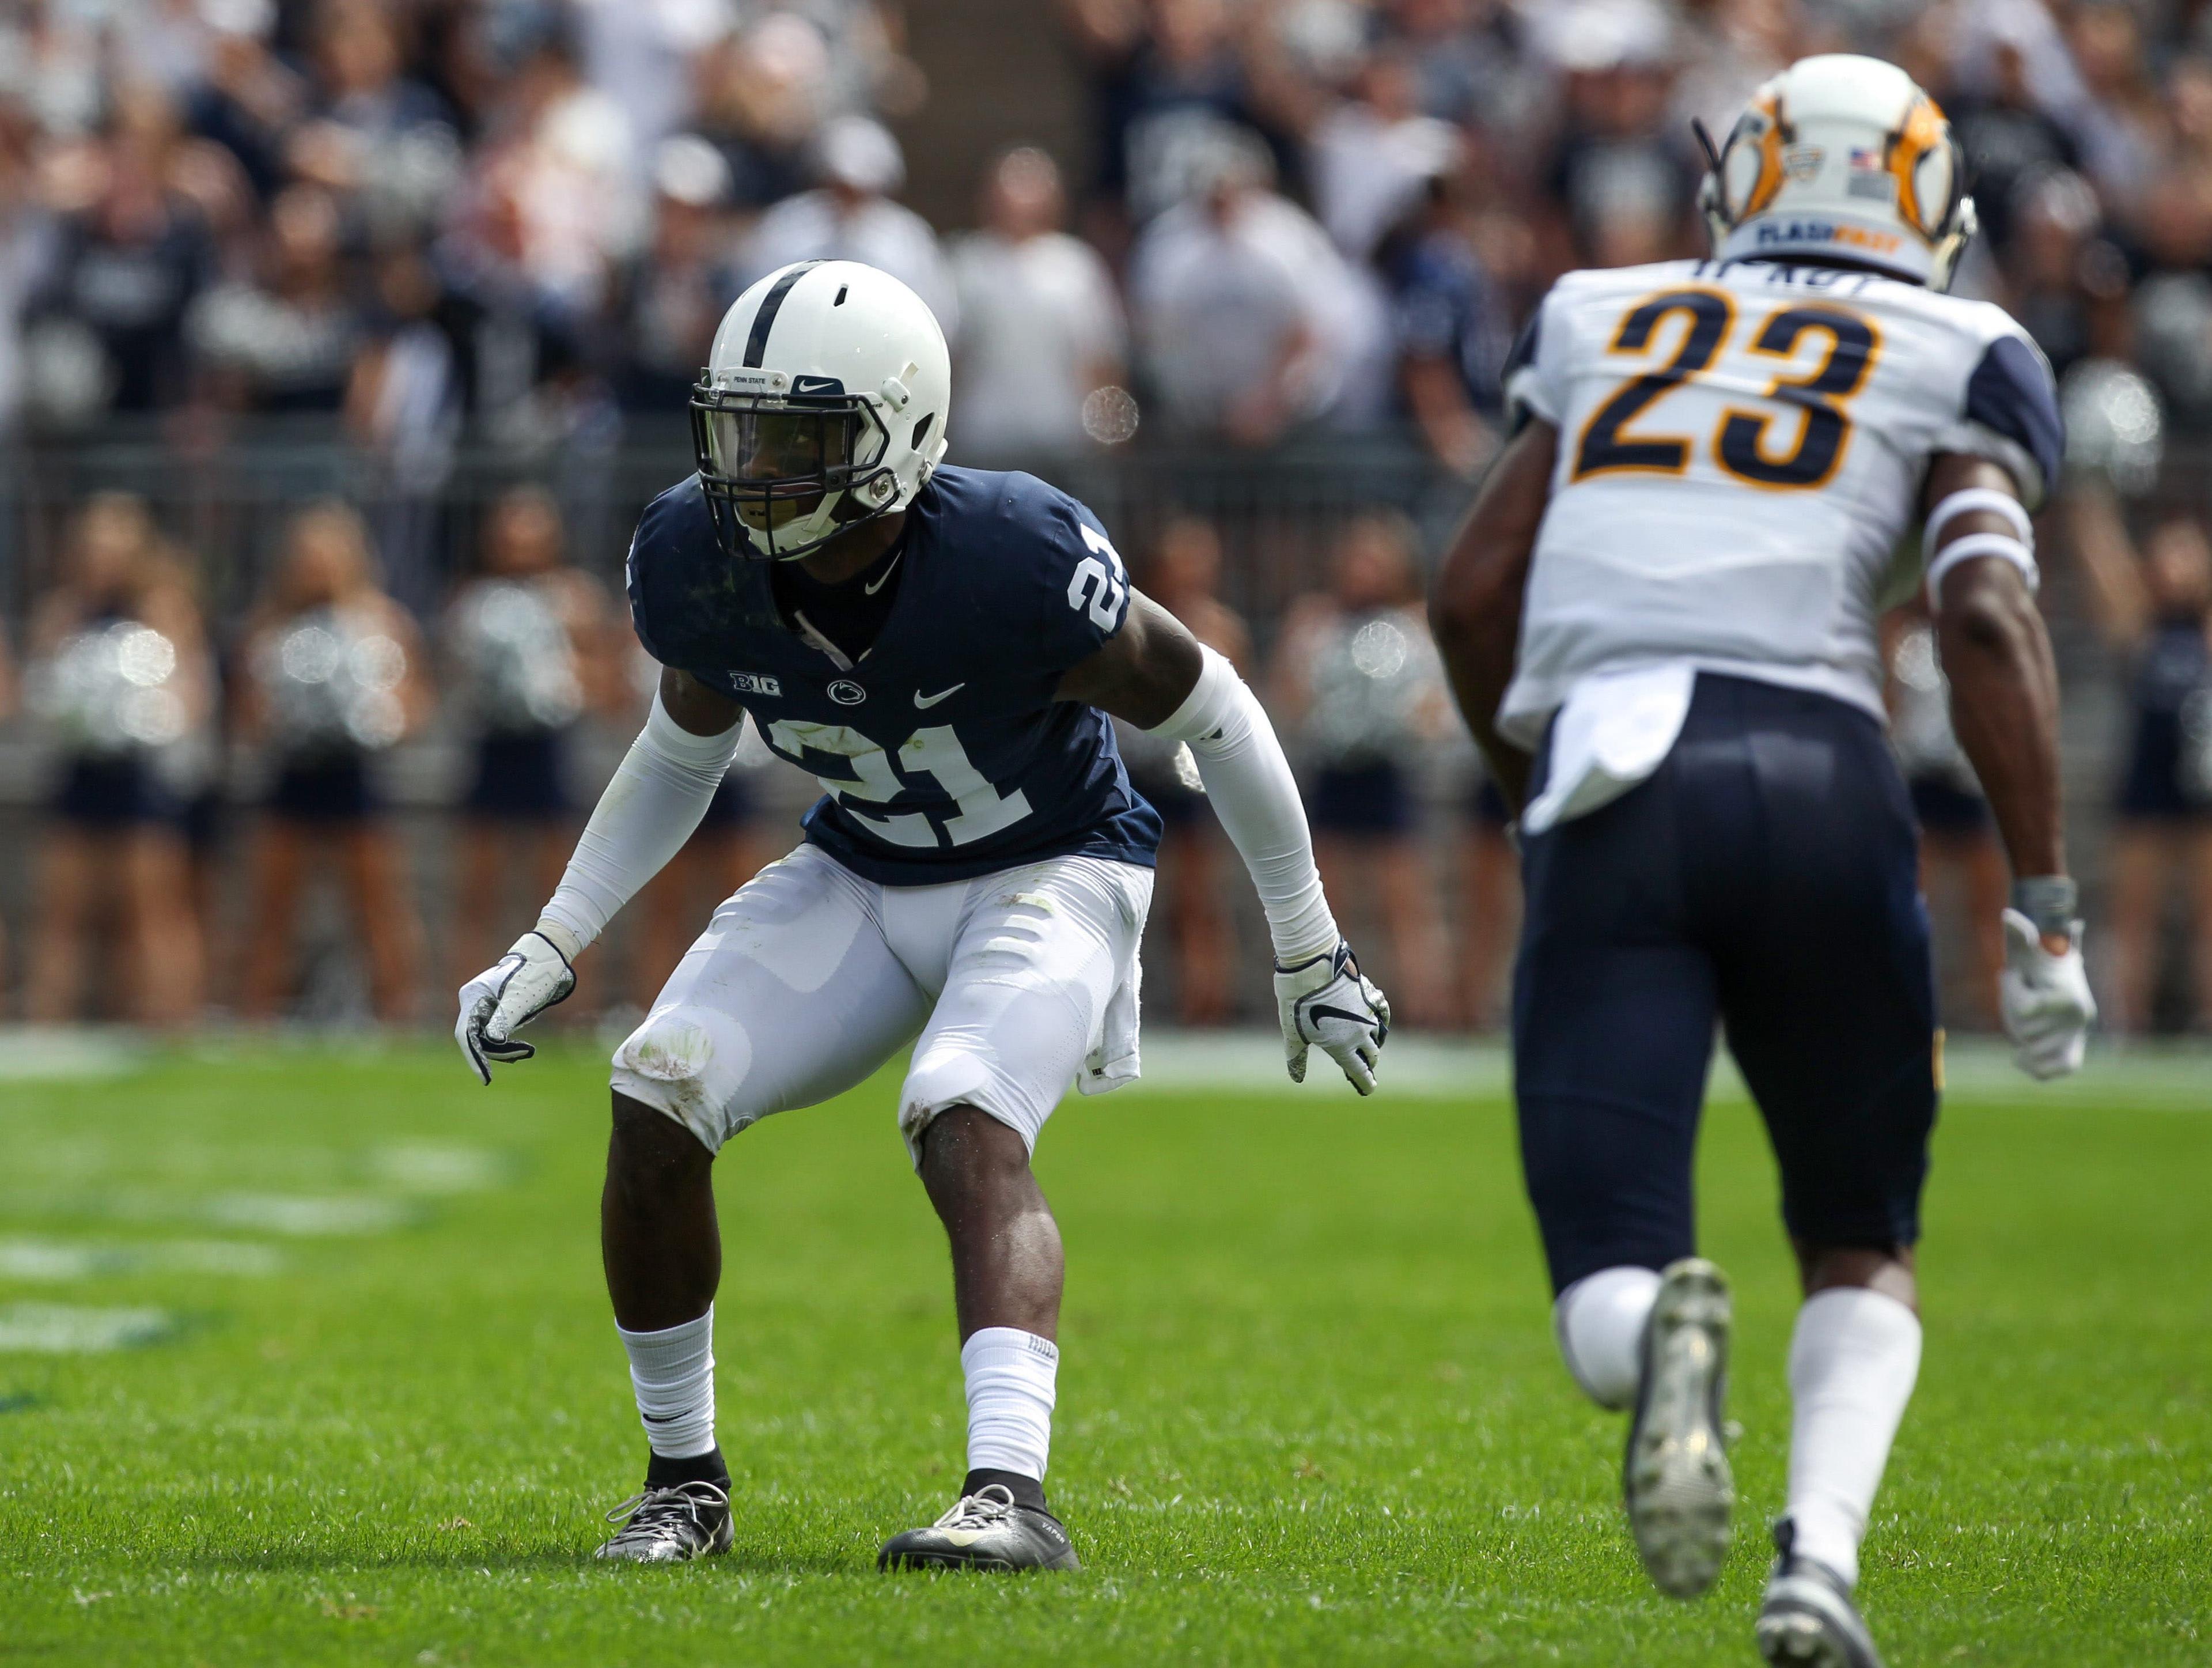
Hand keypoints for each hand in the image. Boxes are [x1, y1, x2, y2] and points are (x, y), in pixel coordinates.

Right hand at [455, 928, 576, 1083]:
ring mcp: (484, 1007)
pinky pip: (496, 1034)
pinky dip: (508, 1044)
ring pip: (487, 1038)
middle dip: (495, 1052)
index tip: (485, 1077)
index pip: (466, 1034)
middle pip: (475, 1038)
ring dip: (505, 1049)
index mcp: (473, 996)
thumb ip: (505, 1017)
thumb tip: (492, 1041)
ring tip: (527, 1051)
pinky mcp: (497, 1011)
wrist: (549, 956)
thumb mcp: (521, 997)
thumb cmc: (535, 972)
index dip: (474, 1057)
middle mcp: (474, 1001)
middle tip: (522, 1055)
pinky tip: (524, 1050)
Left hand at [1274, 940, 1389, 1093]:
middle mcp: (1359, 1033)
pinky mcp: (1369, 995)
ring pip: (1377, 1035)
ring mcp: (1367, 1013)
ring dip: (1373, 1043)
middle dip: (1367, 1063)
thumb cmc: (1298, 1001)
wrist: (1311, 966)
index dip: (1365, 1083)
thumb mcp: (1293, 1033)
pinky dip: (1381, 1019)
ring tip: (1367, 1046)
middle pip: (1371, 1055)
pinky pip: (1382, 1011)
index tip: (1369, 1089)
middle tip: (1362, 1066)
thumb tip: (1297, 1079)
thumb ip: (1297, 1057)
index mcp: (1342, 1047)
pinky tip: (1377, 1020)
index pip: (1359, 1071)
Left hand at [1999, 909, 2094, 1079]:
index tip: (2015, 975)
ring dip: (2019, 1032)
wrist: (2056, 974)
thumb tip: (2009, 916)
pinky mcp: (2073, 1050)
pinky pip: (2058, 1070)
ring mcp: (2077, 1036)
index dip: (2011, 990)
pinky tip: (2019, 1058)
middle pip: (2024, 1030)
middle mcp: (2080, 1020)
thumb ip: (2020, 934)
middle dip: (2011, 1010)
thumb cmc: (2036, 959)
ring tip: (2026, 1014)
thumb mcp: (2025, 948)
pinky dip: (2037, 1069)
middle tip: (2022, 992)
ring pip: (2031, 1049)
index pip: (2023, 1009)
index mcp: (2071, 997)